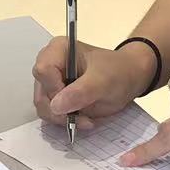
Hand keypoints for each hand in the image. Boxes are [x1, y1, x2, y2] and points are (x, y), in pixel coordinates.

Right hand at [32, 37, 146, 130]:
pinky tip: (82, 119)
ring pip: (43, 106)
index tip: (73, 104)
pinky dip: (64, 120)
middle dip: (59, 111)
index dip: (54, 90)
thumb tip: (56, 106)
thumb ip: (81, 92)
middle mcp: (49, 63)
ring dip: (62, 118)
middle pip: (41, 92)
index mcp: (58, 49)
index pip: (43, 71)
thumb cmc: (118, 72)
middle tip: (82, 119)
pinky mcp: (55, 96)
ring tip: (86, 120)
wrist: (129, 78)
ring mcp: (51, 81)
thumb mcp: (103, 81)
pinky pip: (50, 112)